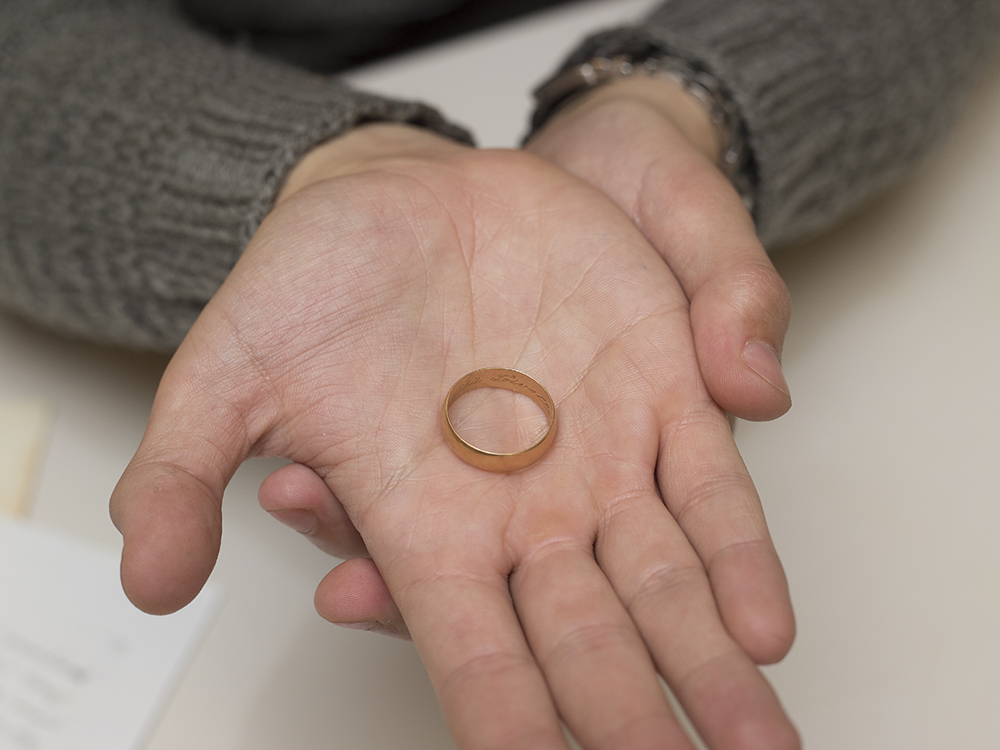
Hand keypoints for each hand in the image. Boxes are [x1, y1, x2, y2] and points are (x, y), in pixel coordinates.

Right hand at [111, 124, 797, 748]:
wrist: (398, 197)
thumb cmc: (315, 279)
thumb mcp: (228, 364)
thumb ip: (187, 467)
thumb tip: (153, 580)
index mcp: (426, 526)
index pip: (472, 657)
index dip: (506, 726)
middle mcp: (521, 514)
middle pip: (588, 647)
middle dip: (629, 724)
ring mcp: (597, 459)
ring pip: (666, 586)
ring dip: (710, 669)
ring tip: (755, 745)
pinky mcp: (656, 389)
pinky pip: (709, 487)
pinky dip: (736, 553)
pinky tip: (764, 623)